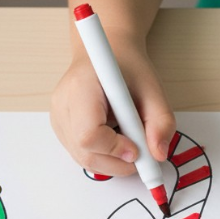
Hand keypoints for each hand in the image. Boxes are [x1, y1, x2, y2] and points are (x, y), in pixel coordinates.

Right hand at [51, 43, 174, 177]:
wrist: (106, 56)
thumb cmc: (127, 68)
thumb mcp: (153, 88)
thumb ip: (161, 121)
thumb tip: (158, 154)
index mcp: (81, 87)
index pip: (89, 134)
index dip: (115, 148)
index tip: (136, 148)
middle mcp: (63, 105)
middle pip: (85, 153)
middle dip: (117, 163)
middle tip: (141, 155)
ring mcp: (58, 119)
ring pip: (83, 160)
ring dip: (112, 161)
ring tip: (129, 141)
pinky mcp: (61, 130)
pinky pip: (82, 155)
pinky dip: (104, 156)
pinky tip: (115, 138)